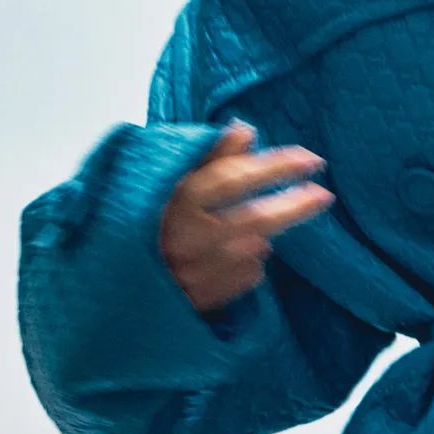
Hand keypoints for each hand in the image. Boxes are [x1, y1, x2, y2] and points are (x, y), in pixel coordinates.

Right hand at [159, 120, 333, 314]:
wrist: (109, 281)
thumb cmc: (142, 218)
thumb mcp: (163, 180)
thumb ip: (204, 156)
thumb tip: (244, 130)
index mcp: (172, 202)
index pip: (233, 179)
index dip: (275, 167)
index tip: (311, 160)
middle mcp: (184, 240)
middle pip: (254, 220)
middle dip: (294, 205)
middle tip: (323, 194)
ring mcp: (192, 275)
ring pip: (253, 249)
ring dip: (263, 234)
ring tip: (258, 224)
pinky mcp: (199, 303)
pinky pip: (246, 277)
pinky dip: (250, 262)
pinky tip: (239, 252)